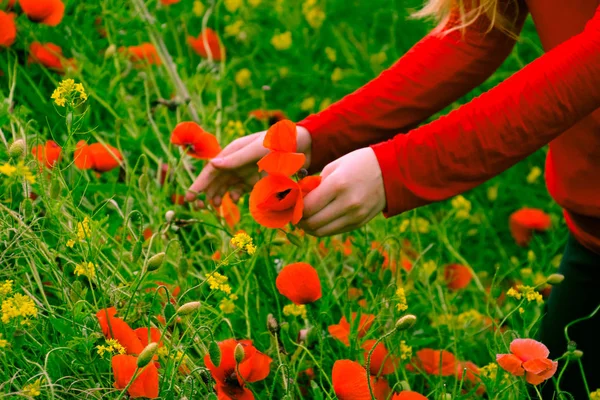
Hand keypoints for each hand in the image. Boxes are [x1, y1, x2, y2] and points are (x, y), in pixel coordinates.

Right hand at [186, 125, 311, 205]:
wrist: (303, 145)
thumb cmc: (279, 142)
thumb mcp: (258, 149)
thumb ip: (237, 158)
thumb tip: (213, 164)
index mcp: (233, 152)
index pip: (212, 170)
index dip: (200, 184)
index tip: (191, 197)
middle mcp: (236, 163)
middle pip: (216, 180)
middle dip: (205, 193)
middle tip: (197, 207)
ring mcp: (246, 172)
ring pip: (226, 187)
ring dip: (219, 196)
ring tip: (216, 206)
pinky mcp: (257, 181)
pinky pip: (242, 191)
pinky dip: (236, 197)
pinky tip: (234, 200)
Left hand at [299, 147, 385, 236]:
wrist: (391, 171)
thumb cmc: (358, 163)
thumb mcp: (334, 167)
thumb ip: (315, 185)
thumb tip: (298, 200)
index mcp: (338, 185)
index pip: (307, 207)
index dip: (294, 209)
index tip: (289, 205)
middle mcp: (347, 204)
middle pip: (312, 223)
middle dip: (298, 220)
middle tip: (293, 214)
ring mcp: (355, 216)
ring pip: (321, 231)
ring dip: (308, 227)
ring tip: (304, 218)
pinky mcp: (359, 223)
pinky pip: (333, 231)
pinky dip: (322, 228)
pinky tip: (318, 219)